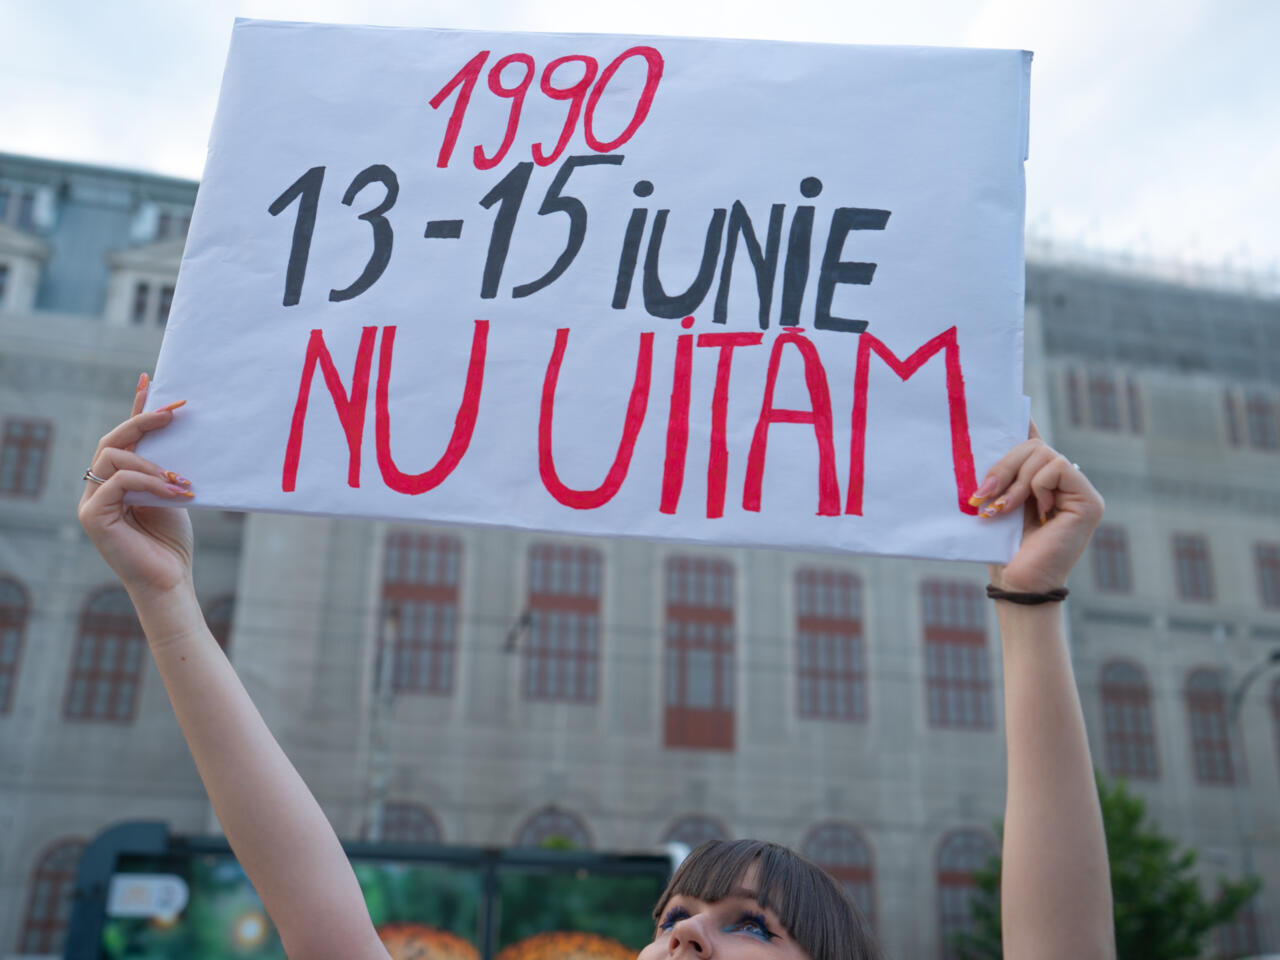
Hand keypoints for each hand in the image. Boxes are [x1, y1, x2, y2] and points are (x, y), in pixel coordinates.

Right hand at [78, 375, 194, 596]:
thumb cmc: (172, 541)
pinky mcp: (92, 516)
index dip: (136, 407)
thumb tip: (175, 428)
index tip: (152, 378)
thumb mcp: (171, 492)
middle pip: (114, 440)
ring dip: (152, 463)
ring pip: (113, 456)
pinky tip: (174, 491)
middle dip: (144, 420)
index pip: (123, 436)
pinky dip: (148, 482)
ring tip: (181, 480)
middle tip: (175, 413)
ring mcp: (91, 501)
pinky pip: (117, 481)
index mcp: (116, 479)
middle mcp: (98, 487)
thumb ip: (164, 466)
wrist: (170, 581)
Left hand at [977, 421, 1103, 592]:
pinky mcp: (1089, 500)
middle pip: (1033, 446)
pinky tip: (1034, 511)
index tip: (1009, 400)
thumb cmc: (1001, 549)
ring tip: (1000, 510)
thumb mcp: (995, 502)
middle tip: (981, 494)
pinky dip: (1036, 485)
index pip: (1032, 441)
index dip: (1021, 422)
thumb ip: (999, 474)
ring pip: (1044, 454)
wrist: (1017, 584)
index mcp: (1040, 481)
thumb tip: (988, 437)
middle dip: (1003, 465)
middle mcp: (1064, 482)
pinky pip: (1057, 466)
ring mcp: (1079, 491)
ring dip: (1015, 480)